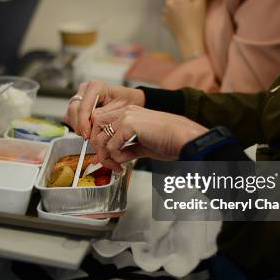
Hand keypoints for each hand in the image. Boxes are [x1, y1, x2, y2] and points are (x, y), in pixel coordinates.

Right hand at [64, 81, 144, 138]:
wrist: (129, 101)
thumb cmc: (128, 102)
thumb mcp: (121, 108)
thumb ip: (105, 115)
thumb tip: (92, 122)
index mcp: (95, 87)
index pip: (83, 106)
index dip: (83, 122)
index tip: (87, 135)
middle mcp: (85, 90)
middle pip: (73, 109)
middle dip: (79, 126)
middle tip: (88, 138)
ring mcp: (80, 97)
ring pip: (70, 114)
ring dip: (77, 127)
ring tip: (89, 136)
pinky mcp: (77, 106)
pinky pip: (70, 117)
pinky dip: (77, 126)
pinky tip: (87, 131)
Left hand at [90, 105, 207, 170]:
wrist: (184, 139)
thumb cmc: (169, 142)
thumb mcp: (141, 145)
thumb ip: (125, 147)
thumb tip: (110, 156)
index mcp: (129, 113)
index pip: (101, 124)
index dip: (100, 142)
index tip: (107, 158)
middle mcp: (125, 111)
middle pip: (96, 129)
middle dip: (99, 149)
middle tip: (110, 165)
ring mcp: (126, 116)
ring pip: (101, 138)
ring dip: (107, 157)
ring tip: (117, 167)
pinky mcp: (129, 124)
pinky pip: (111, 146)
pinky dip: (116, 158)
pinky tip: (126, 163)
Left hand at [162, 0, 206, 60]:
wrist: (189, 41)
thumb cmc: (197, 22)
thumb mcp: (201, 3)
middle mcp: (169, 2)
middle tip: (194, 4)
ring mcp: (165, 11)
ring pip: (173, 1)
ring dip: (180, 3)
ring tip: (188, 13)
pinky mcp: (164, 19)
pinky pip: (170, 10)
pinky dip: (175, 12)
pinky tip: (182, 19)